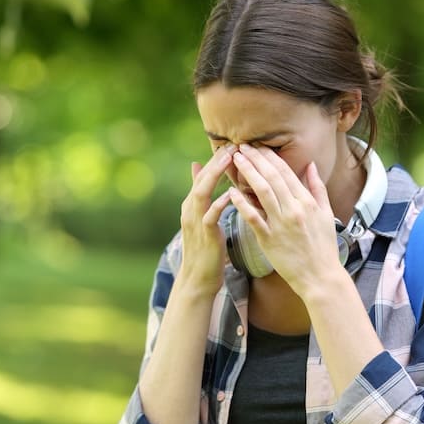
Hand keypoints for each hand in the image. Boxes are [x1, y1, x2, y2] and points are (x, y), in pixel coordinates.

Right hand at [177, 144, 235, 296]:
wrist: (198, 278)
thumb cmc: (206, 248)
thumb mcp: (202, 218)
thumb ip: (202, 194)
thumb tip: (198, 168)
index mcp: (192, 204)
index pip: (204, 176)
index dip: (217, 160)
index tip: (233, 144)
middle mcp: (190, 210)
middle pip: (202, 179)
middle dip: (216, 161)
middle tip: (232, 145)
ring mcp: (195, 222)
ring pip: (202, 192)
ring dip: (216, 175)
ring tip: (230, 160)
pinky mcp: (204, 235)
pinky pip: (210, 216)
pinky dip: (219, 203)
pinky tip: (230, 194)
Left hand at [227, 144, 342, 295]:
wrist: (320, 277)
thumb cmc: (324, 247)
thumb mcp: (326, 214)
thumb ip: (318, 188)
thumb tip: (311, 165)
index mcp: (307, 202)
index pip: (286, 172)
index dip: (270, 157)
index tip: (258, 145)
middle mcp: (294, 209)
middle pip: (272, 178)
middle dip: (256, 159)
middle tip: (241, 146)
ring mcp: (281, 224)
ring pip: (262, 192)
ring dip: (248, 173)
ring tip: (236, 160)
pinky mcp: (269, 239)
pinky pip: (253, 218)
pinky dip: (242, 203)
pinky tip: (231, 192)